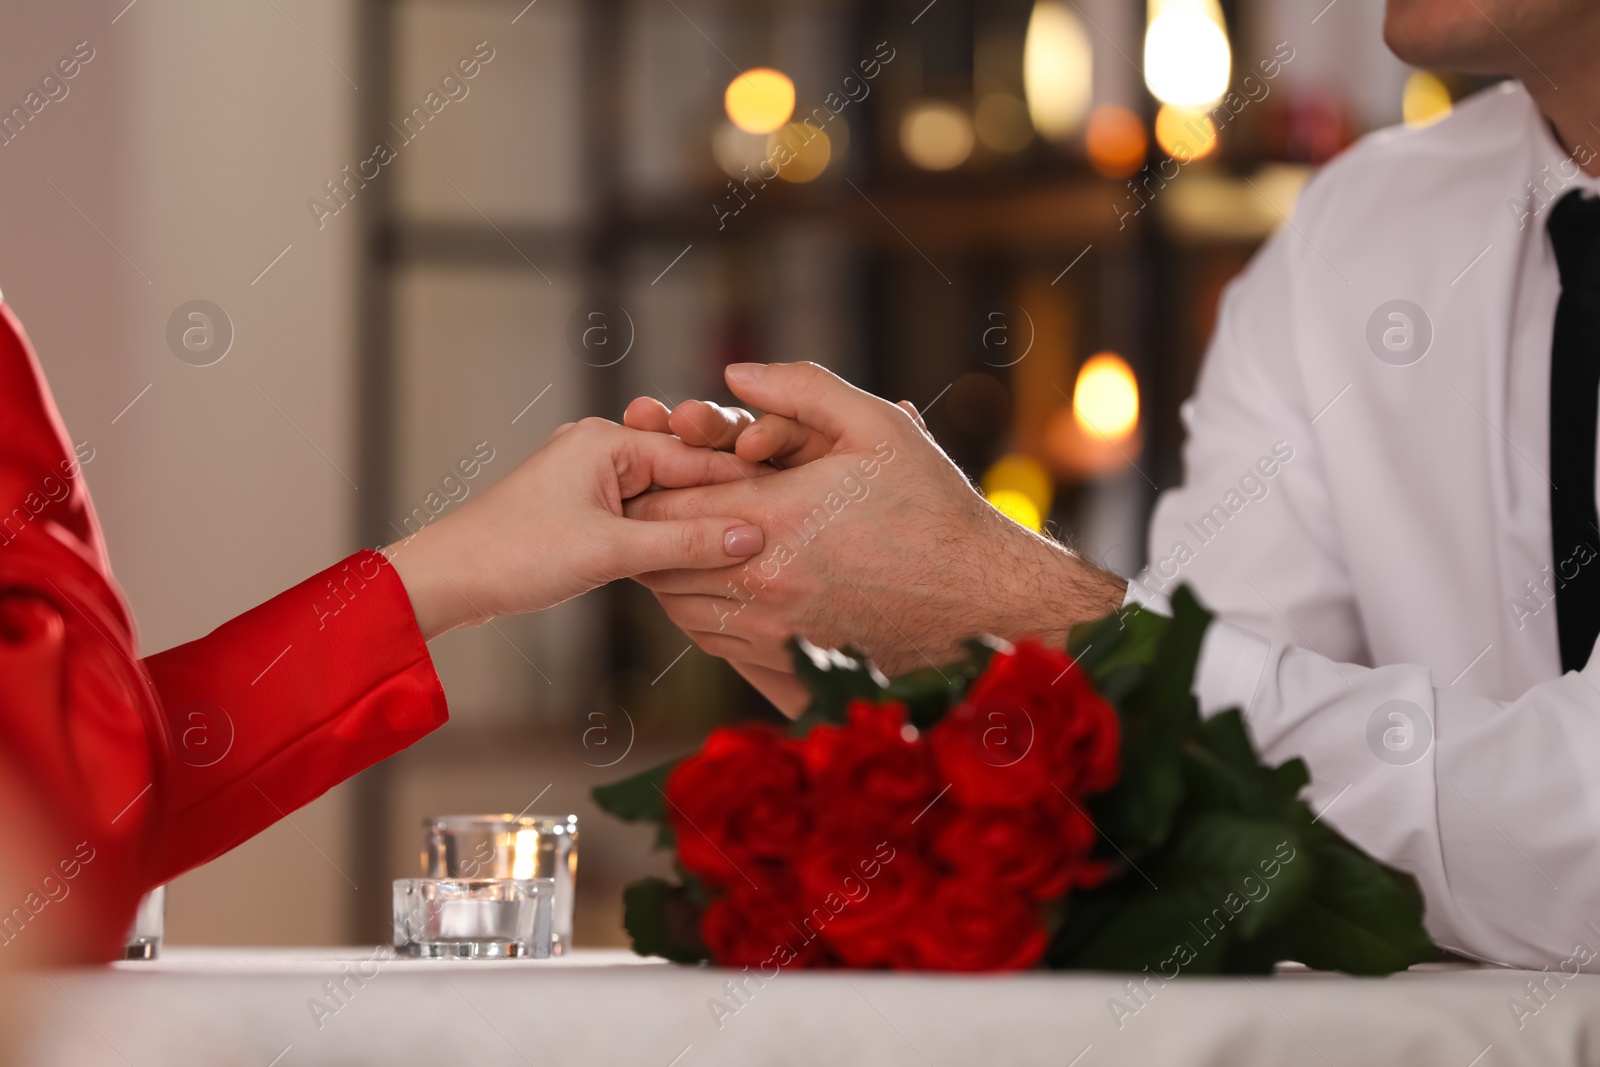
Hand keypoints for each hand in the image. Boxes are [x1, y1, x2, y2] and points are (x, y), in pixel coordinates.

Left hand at [386, 418, 771, 639]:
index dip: (741, 485)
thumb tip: (752, 537)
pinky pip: (639, 516)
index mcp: (607, 440)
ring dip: (692, 524)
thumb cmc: (516, 556)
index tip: (790, 505)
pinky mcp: (580, 508)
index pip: (695, 456)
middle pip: (682, 473)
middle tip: (774, 531)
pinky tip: (693, 559)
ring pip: (662, 498)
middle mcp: (599, 447)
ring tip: (742, 550)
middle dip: (721, 504)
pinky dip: (664, 536)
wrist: (448, 581)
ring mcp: (588, 478)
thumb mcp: (612, 552)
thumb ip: (685, 543)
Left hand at [623, 363, 1126, 715]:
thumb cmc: (932, 509)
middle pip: (661, 555)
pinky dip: (695, 607)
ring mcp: (769, 632)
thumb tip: (735, 374)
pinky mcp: (781, 664)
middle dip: (652, 524)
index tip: (657, 460)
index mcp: (776, 520)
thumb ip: (803, 389)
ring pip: (676, 601)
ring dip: (669, 568)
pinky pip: (707, 637)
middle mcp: (762, 584)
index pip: (674, 500)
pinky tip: (711, 580)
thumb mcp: (878, 428)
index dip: (657, 477)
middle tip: (651, 498)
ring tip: (676, 536)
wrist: (979, 601)